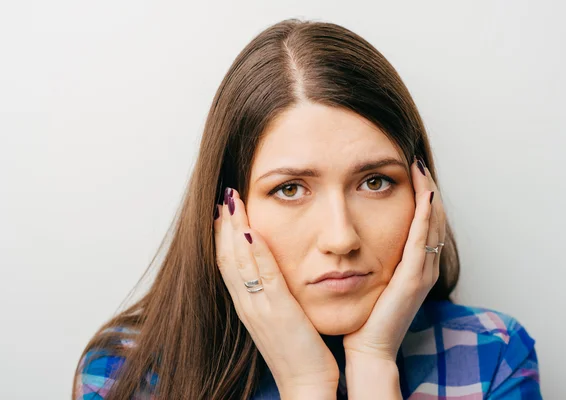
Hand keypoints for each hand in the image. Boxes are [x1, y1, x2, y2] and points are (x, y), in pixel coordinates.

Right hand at [214, 188, 339, 397]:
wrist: (306, 386)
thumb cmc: (298, 353)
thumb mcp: (280, 320)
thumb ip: (272, 297)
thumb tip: (271, 276)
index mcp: (248, 307)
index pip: (228, 265)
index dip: (223, 236)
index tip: (223, 211)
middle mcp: (248, 305)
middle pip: (227, 258)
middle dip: (224, 225)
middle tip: (223, 196)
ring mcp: (260, 308)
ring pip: (240, 262)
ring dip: (235, 229)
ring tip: (232, 201)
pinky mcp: (279, 312)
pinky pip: (264, 276)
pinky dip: (256, 252)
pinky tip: (253, 230)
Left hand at [343, 155, 445, 361]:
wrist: (367, 347)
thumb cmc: (364, 315)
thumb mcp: (369, 277)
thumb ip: (369, 255)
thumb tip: (352, 234)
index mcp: (414, 264)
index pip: (422, 220)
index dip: (419, 193)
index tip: (406, 166)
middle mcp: (424, 265)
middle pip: (432, 216)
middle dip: (425, 185)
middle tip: (414, 158)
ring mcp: (423, 271)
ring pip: (432, 222)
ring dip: (427, 192)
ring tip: (418, 166)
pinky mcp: (415, 277)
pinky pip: (423, 238)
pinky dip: (424, 213)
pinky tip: (422, 191)